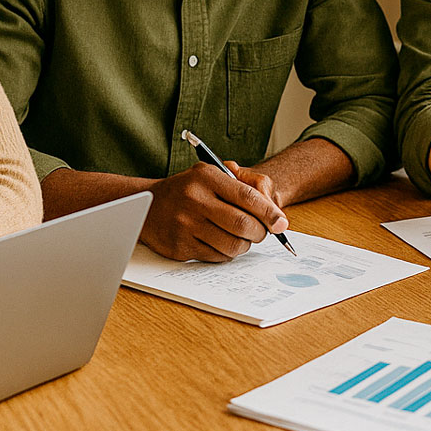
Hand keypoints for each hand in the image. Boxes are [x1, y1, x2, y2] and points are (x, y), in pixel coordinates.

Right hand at [139, 162, 287, 261]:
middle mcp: (194, 200)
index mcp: (206, 177)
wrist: (148, 204)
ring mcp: (185, 225)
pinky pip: (217, 257)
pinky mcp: (180, 247)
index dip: (269, 212)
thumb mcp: (213, 174)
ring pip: (232, 245)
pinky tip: (221, 242)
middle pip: (242, 224)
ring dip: (245, 244)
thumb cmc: (190, 189)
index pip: (247, 197)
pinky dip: (227, 253)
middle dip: (260, 232)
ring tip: (242, 237)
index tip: (281, 223)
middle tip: (262, 232)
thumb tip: (274, 211)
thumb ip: (245, 184)